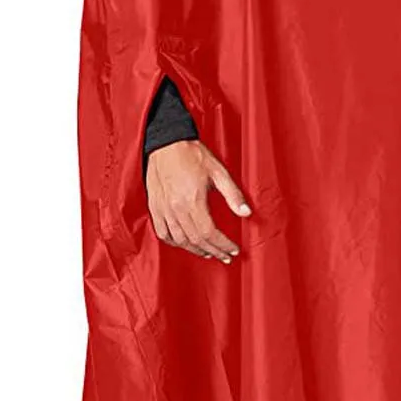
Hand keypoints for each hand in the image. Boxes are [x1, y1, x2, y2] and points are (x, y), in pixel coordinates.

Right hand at [145, 139, 251, 262]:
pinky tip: (185, 243)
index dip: (223, 245)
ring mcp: (163, 209)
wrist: (166, 143)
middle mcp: (176, 209)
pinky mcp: (155, 207)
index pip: (209, 233)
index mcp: (192, 200)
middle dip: (213, 251)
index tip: (233, 250)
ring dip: (196, 250)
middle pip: (196, 240)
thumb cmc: (192, 154)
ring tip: (209, 253)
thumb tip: (246, 212)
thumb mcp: (218, 171)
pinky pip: (163, 233)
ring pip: (179, 240)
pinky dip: (175, 242)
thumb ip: (233, 194)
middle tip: (225, 256)